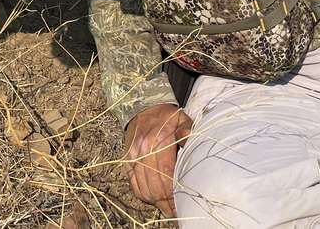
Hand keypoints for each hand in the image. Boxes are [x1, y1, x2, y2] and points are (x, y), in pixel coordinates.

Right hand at [124, 103, 192, 217]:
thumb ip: (188, 132)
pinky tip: (154, 198)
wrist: (143, 106)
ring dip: (156, 202)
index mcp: (157, 142)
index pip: (165, 176)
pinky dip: (144, 195)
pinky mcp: (127, 161)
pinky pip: (134, 185)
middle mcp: (142, 151)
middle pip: (154, 187)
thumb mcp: (182, 119)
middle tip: (177, 213)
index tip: (183, 205)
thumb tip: (193, 145)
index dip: (174, 194)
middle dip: (166, 204)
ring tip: (168, 208)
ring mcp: (132, 157)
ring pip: (143, 189)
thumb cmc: (166, 116)